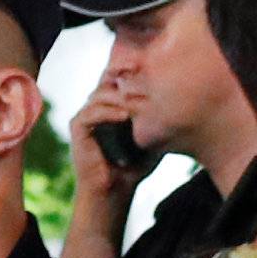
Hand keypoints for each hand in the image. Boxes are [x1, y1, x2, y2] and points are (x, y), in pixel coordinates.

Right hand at [70, 75, 149, 207]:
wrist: (115, 189)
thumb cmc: (135, 164)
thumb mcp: (152, 134)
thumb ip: (157, 115)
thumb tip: (179, 97)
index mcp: (112, 104)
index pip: (119, 76)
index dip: (131, 68)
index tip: (151, 69)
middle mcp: (96, 105)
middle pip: (108, 79)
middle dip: (126, 76)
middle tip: (144, 79)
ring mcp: (85, 115)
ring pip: (101, 94)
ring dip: (121, 96)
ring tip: (139, 103)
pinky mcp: (77, 127)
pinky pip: (91, 112)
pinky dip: (108, 112)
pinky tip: (125, 116)